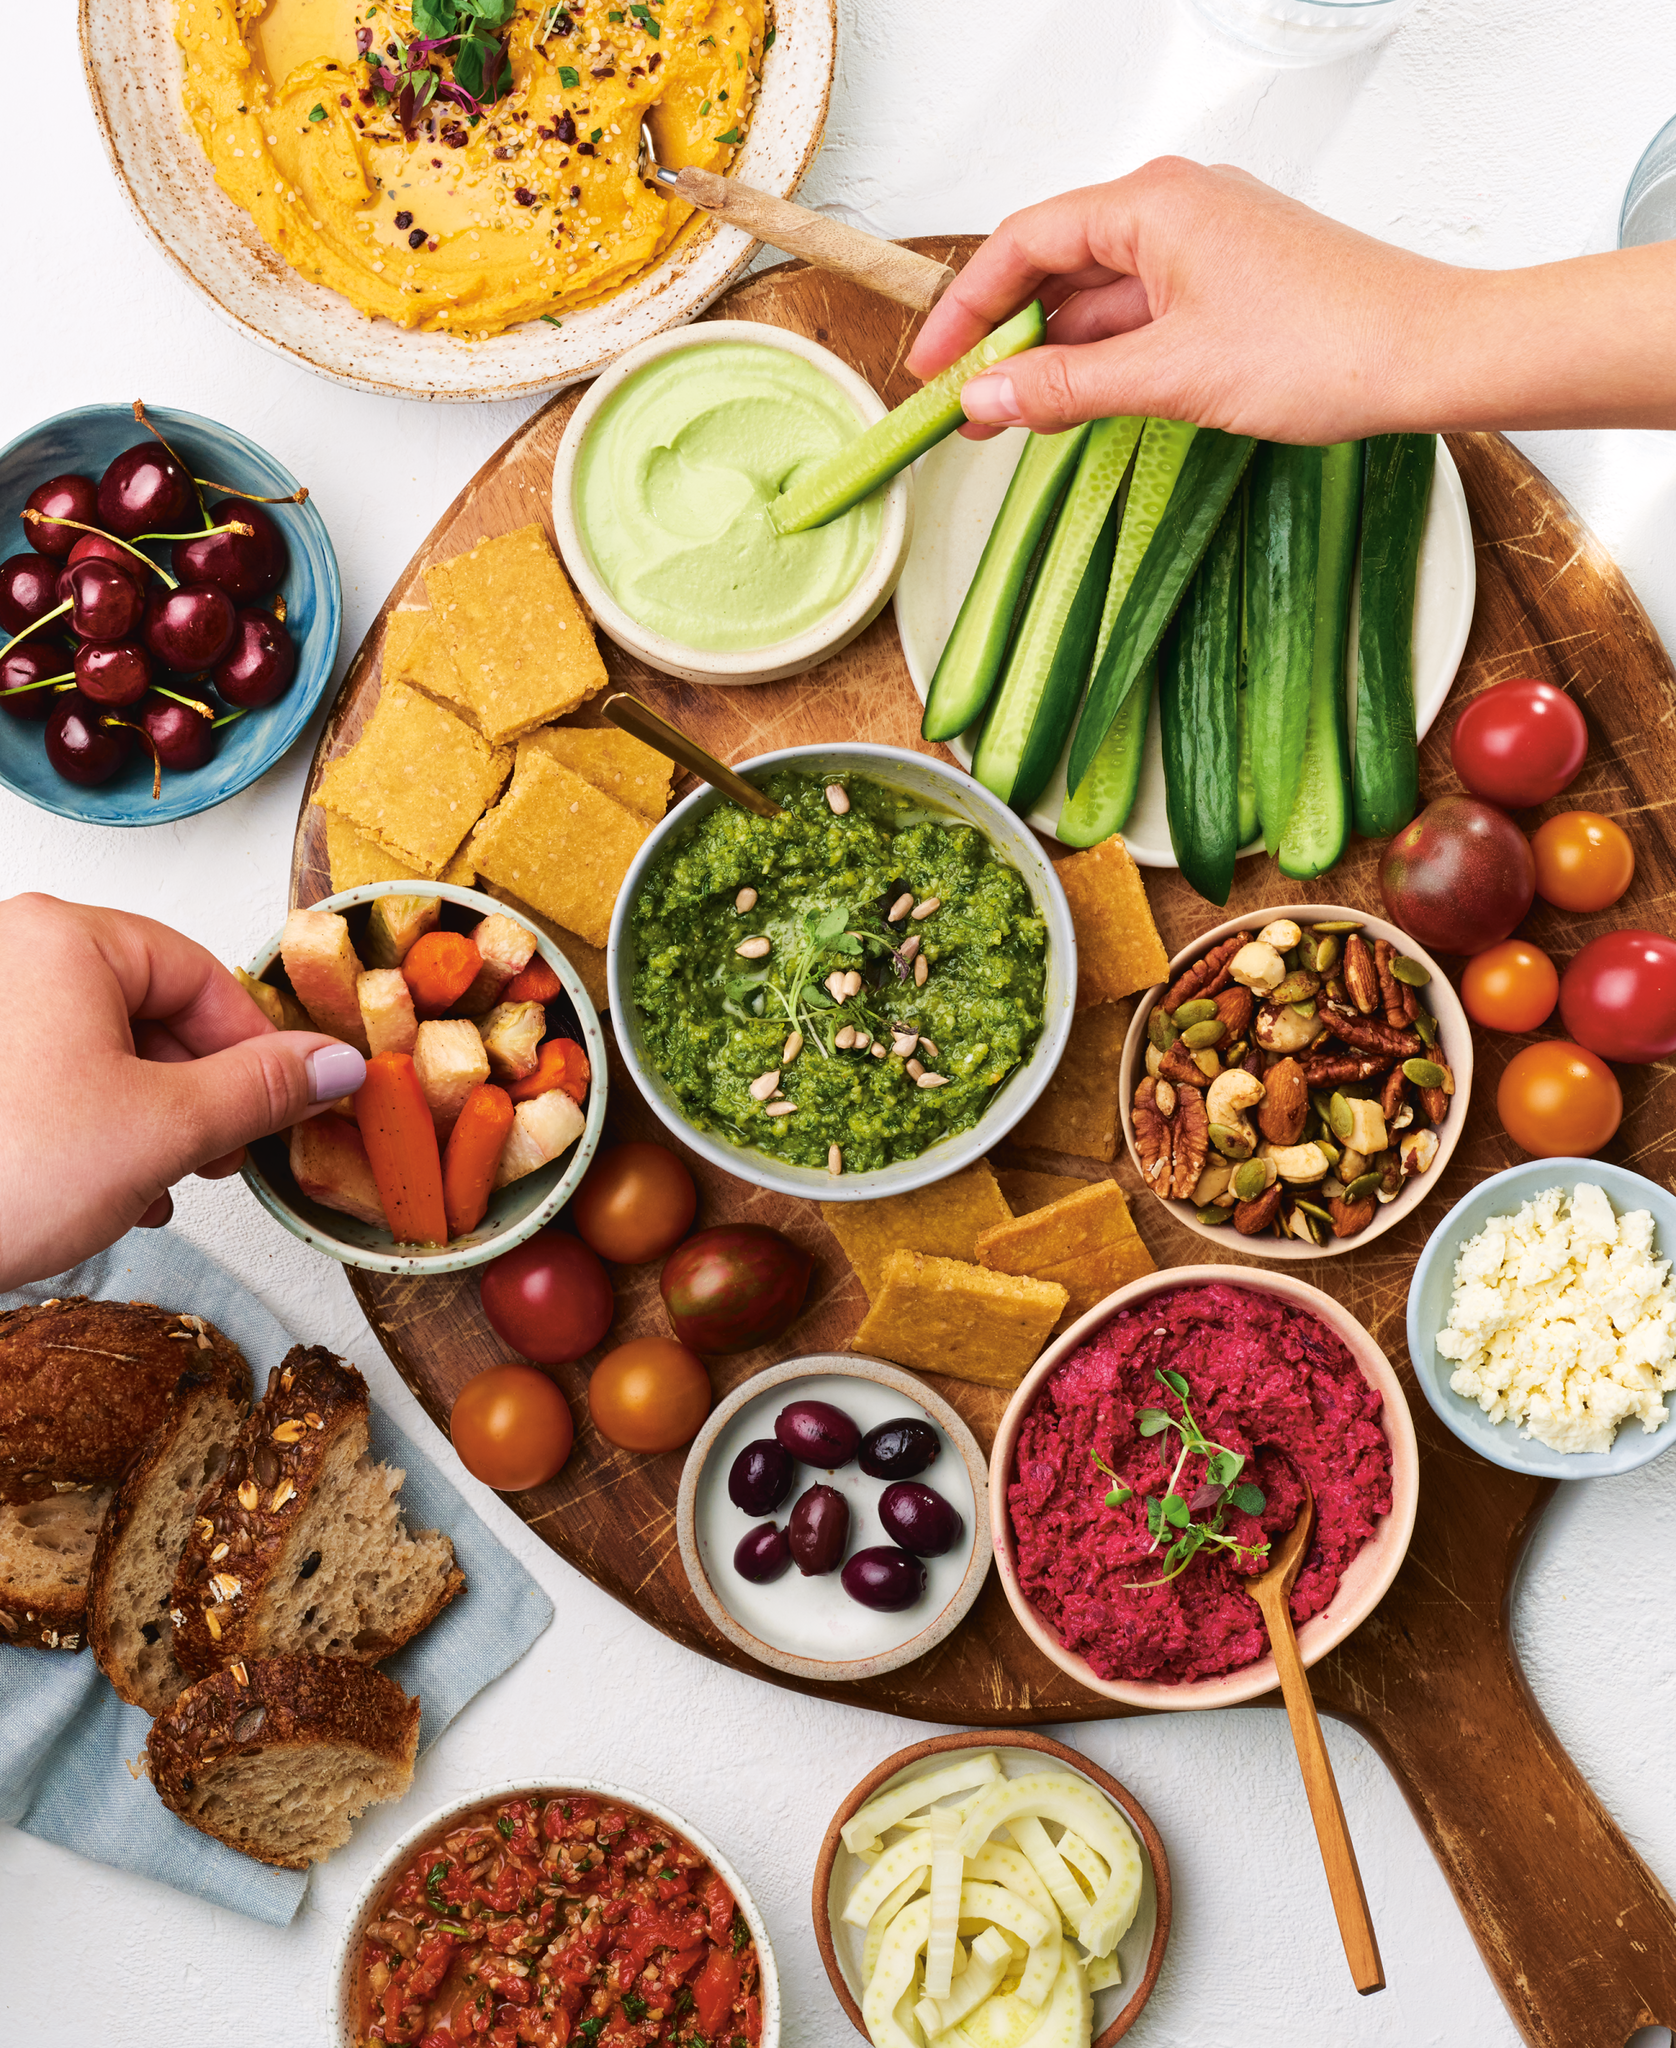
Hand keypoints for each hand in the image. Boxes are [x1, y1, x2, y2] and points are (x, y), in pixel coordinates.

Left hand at [0, 893, 366, 1287]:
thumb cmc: (0, 1171)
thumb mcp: (164, 1130)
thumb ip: (262, 1089)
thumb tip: (334, 1064)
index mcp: (65, 940)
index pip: (200, 975)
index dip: (255, 1048)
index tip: (284, 1103)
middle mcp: (13, 955)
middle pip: (150, 1009)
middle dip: (198, 1094)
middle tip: (224, 1155)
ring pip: (101, 1049)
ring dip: (150, 1122)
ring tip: (162, 1185)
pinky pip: (48, 1074)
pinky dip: (92, 1127)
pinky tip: (107, 1191)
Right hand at [907, 159, 1457, 445]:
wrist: (1432, 354)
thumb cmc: (1328, 345)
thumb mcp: (1172, 377)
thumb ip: (1067, 390)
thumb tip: (986, 399)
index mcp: (1153, 204)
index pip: (1024, 244)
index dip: (965, 309)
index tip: (932, 368)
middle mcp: (1175, 208)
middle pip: (1055, 266)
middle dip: (1003, 338)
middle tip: (961, 404)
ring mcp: (1205, 245)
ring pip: (1098, 297)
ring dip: (1052, 356)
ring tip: (1008, 419)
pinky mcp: (1230, 283)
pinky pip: (1141, 314)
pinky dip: (1102, 359)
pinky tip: (1077, 404)